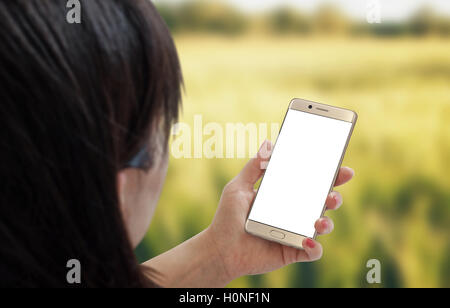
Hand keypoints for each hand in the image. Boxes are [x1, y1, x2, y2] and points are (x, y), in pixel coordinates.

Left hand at [206, 140, 353, 281]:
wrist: (219, 249)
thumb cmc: (227, 218)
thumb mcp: (239, 187)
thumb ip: (254, 167)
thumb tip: (268, 143)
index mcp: (285, 196)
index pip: (311, 183)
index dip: (329, 176)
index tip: (341, 168)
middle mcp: (294, 213)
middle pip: (323, 203)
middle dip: (335, 196)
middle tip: (332, 194)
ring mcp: (295, 233)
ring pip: (323, 226)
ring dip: (327, 222)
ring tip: (318, 220)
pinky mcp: (293, 251)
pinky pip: (313, 252)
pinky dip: (316, 248)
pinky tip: (308, 241)